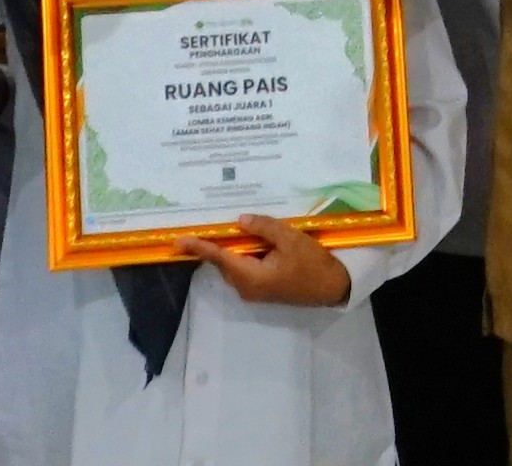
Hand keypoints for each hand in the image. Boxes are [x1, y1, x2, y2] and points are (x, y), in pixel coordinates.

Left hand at [194, 218, 348, 308]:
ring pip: (234, 266)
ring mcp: (254, 291)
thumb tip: (240, 221)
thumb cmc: (312, 264)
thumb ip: (264, 228)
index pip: (219, 257)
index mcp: (250, 276)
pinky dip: (242, 256)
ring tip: (233, 229)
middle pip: (224, 262)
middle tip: (205, 226)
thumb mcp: (290, 239)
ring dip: (231, 249)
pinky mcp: (262, 290)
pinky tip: (251, 241)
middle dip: (216, 244)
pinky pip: (244, 269)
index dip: (199, 247)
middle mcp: (246, 287)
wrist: (332, 288)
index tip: (178, 241)